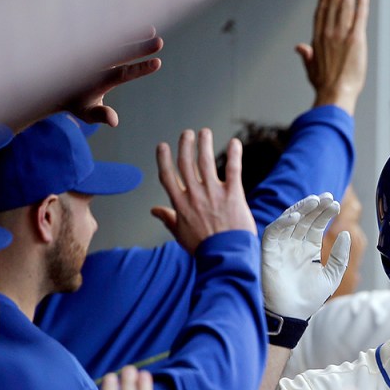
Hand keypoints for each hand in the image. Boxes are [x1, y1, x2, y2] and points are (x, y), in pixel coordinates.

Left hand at [59, 30, 163, 127]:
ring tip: (151, 30)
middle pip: (119, 53)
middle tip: (160, 43)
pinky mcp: (88, 43)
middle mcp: (93, 62)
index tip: (158, 63)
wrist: (52, 82)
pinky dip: (120, 29)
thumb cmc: (76, 102)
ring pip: (113, 40)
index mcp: (95, 80)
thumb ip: (101, 115)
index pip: (121, 73)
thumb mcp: (87, 113)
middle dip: (140, 48)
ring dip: (132, 34)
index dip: (140, 68)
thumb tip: (114, 121)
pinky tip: (139, 26)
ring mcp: (90, 51)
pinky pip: (105, 34)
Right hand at [151, 129, 256, 253]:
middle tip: (187, 133)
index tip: (162, 146)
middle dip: (185, 145)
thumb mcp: (180, 234)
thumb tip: (154, 210)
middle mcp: (195, 195)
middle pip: (186, 163)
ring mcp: (214, 193)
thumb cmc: (203, 248)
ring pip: (206, 162)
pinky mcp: (233, 195)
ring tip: (205, 132)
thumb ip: (168, 218)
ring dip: (204, 144)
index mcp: (180, 204)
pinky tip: (235, 142)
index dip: (163, 159)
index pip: (168, 176)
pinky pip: (233, 169)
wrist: (225, 257)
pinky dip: (234, 154)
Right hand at [263, 193, 349, 320]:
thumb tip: (346, 234)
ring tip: (314, 201)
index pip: (316, 225)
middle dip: (315, 207)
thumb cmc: (309, 298)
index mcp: (308, 248)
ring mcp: (281, 246)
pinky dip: (282, 222)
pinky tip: (296, 218)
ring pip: (288, 220)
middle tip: (327, 197)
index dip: (324, 213)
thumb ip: (340, 256)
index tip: (335, 204)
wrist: (291, 314)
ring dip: (300, 209)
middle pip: (304, 219)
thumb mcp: (332, 275)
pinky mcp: (268, 251)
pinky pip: (273, 232)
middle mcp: (293, 244)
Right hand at [297, 0, 369, 115]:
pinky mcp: (356, 39)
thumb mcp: (310, 69)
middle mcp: (328, 34)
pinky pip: (359, 16)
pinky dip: (361, 3)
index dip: (324, 0)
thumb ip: (306, 55)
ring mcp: (341, 35)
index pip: (321, 14)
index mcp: (317, 40)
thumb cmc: (323, 85)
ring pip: (345, 7)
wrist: (335, 93)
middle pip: (333, 6)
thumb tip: (298, 47)